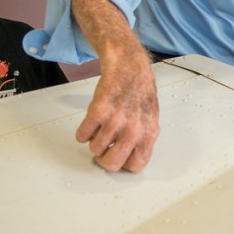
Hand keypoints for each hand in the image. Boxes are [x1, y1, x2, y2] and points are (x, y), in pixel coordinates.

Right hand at [75, 51, 159, 171]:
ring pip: (95, 149)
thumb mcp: (150, 120)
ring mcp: (115, 121)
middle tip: (103, 151)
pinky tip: (92, 123)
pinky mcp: (97, 112)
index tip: (118, 159)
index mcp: (148, 134)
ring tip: (101, 129)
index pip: (136, 165)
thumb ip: (142, 140)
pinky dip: (83, 132)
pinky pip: (82, 135)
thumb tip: (130, 160)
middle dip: (104, 160)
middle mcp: (133, 130)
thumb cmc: (140, 93)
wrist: (129, 68)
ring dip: (94, 141)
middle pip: (112, 164)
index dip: (124, 164)